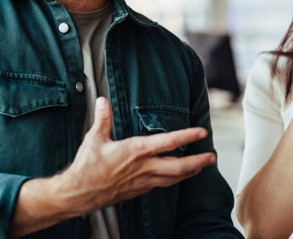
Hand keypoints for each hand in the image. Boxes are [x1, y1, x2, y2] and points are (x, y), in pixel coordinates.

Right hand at [57, 97, 214, 213]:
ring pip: (173, 178)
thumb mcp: (94, 138)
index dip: (187, 136)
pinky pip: (162, 185)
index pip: (167, 142)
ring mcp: (143, 181)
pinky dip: (174, 180)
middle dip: (198, 162)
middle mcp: (143, 167)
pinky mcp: (139, 190)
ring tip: (201, 166)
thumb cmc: (87, 166)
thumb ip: (103, 118)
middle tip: (212, 157)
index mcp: (135, 151)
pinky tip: (178, 177)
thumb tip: (104, 100)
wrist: (80, 193)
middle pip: (178, 166)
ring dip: (190, 172)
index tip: (201, 132)